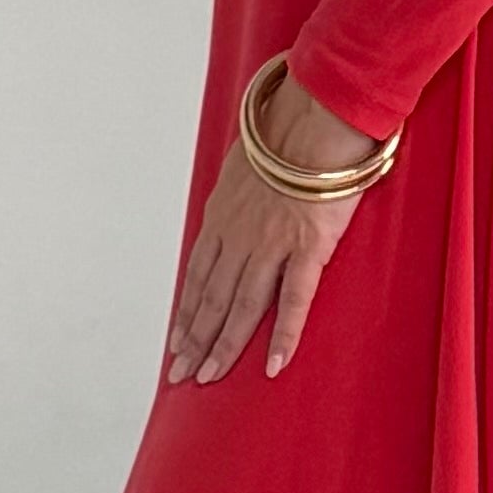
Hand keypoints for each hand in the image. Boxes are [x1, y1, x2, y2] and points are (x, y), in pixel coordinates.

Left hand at [165, 69, 388, 382]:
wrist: (316, 115)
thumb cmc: (288, 130)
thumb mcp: (247, 160)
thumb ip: (242, 191)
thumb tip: (242, 200)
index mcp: (222, 214)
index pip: (196, 274)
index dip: (185, 311)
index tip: (176, 341)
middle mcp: (238, 235)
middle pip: (210, 298)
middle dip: (194, 339)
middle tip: (182, 374)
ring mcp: (270, 244)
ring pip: (240, 306)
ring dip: (223, 346)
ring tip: (210, 377)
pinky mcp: (307, 247)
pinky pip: (292, 301)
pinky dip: (282, 337)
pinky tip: (273, 365)